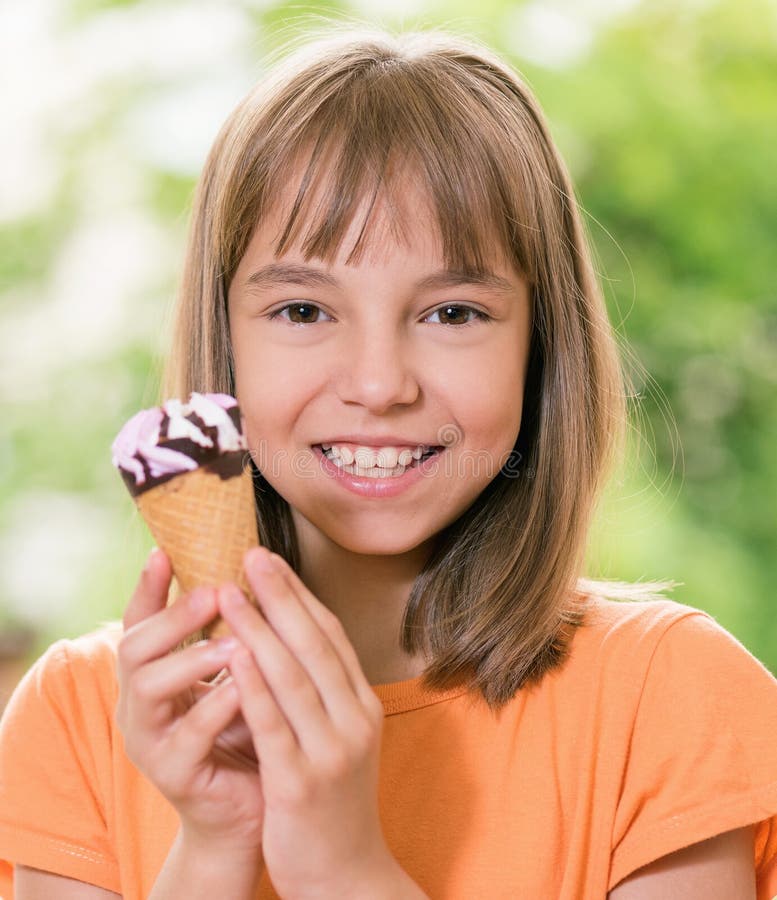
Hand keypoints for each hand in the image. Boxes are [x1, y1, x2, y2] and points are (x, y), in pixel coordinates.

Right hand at [115, 549, 264, 863]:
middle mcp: (140, 703)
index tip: (164, 552)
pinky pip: (187, 736)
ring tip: (236, 641)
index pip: (139, 622)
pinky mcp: (173, 774)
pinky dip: (215, 707)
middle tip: (216, 591)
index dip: (147, 588)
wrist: (254, 808)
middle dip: (175, 616)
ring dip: (193, 658)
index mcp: (153, 673)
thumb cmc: (249, 730)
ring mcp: (150, 740)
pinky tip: (244, 689)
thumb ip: (232, 633)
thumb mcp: (237, 674)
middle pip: (134, 647)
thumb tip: (251, 571)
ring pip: (149, 688)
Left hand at [218, 547, 393, 899]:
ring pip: (294, 676)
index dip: (301, 595)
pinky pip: (274, 724)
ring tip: (231, 593)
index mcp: (362, 704)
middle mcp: (354, 719)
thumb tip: (291, 641)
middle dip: (282, 596)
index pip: (331, 636)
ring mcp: (332, 750)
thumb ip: (325, 693)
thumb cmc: (334, 801)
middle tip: (253, 555)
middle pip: (315, 644)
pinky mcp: (302, 782)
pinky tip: (233, 655)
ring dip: (261, 629)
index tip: (273, 561)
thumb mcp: (342, 739)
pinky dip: (253, 686)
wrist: (346, 875)